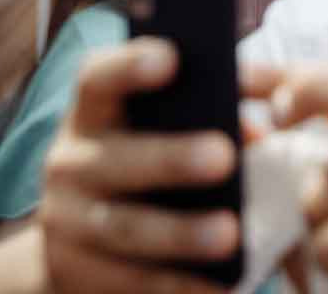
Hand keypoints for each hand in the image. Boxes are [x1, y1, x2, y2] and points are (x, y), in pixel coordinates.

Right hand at [38, 38, 241, 293]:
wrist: (73, 246)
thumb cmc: (137, 168)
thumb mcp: (151, 132)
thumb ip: (204, 112)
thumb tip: (262, 114)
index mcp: (90, 115)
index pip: (98, 78)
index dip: (130, 65)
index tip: (172, 57)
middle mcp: (68, 162)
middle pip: (117, 158)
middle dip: (171, 158)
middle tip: (222, 156)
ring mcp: (65, 221)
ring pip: (125, 227)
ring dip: (180, 232)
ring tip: (229, 233)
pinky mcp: (72, 272)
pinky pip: (131, 282)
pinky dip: (179, 286)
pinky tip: (221, 285)